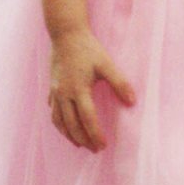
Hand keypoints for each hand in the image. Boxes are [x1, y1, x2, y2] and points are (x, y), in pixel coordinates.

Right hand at [48, 27, 135, 151]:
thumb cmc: (88, 48)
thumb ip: (120, 83)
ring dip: (69, 135)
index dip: (95, 134)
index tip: (103, 145)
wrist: (65, 34)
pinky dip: (60, 124)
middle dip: (83, 140)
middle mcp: (64, 94)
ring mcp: (55, 92)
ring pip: (59, 121)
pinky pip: (53, 112)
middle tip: (94, 150)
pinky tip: (66, 127)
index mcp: (78, 89)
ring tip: (80, 144)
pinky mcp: (52, 88)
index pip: (88, 119)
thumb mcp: (107, 64)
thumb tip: (132, 102)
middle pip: (71, 125)